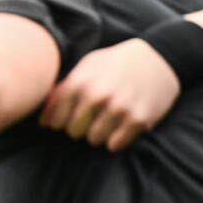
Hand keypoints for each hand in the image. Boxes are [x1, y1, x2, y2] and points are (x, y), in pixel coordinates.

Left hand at [38, 39, 180, 150]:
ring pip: (94, 140)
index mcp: (80, 82)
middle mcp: (97, 96)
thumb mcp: (87, 67)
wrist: (160, 57)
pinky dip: (116, 139)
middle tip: (93, 116)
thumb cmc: (117, 63)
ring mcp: (118, 108)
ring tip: (108, 118)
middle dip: (80, 127)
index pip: (55, 120)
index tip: (69, 116)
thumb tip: (42, 121)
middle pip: (73, 133)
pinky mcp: (137, 120)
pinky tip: (122, 124)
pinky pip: (115, 145)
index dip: (61, 121)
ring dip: (99, 133)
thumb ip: (62, 91)